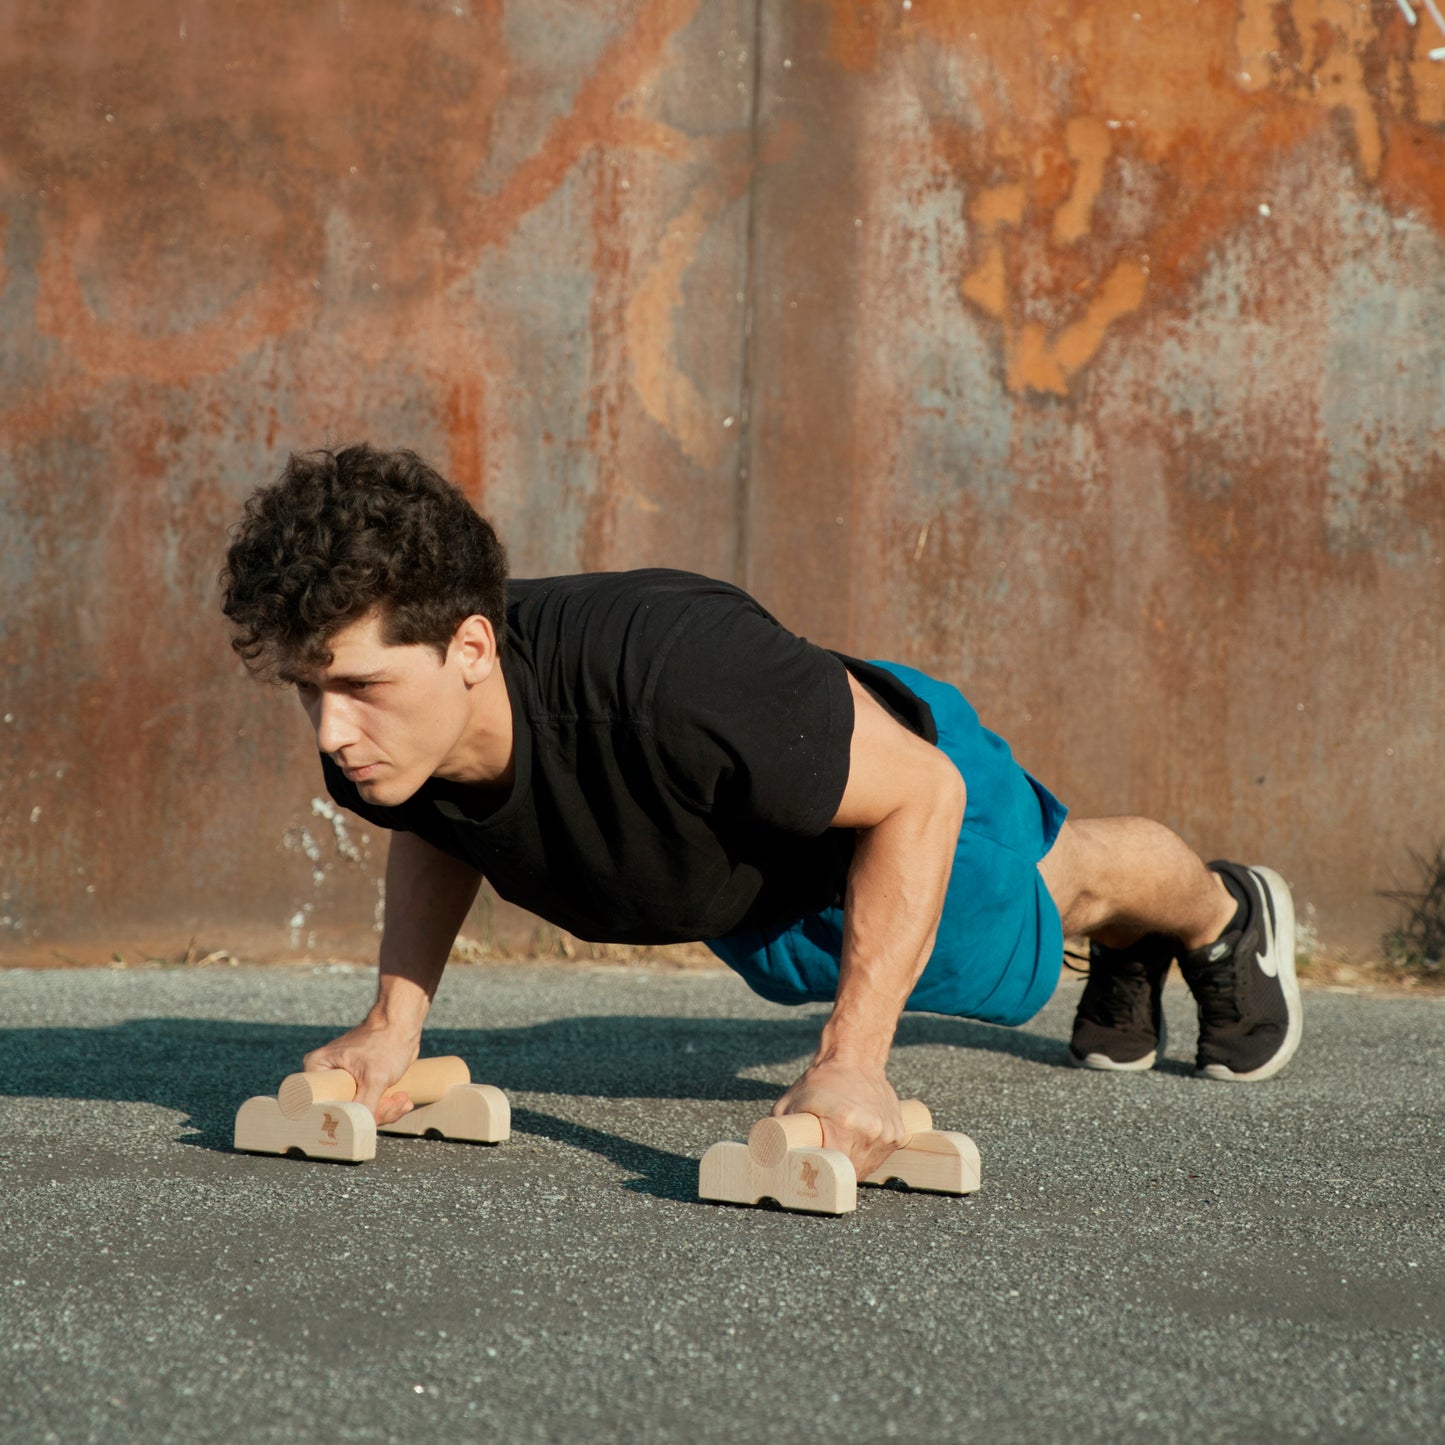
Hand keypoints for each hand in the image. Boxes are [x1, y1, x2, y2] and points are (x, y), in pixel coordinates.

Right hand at [301, 1017, 420, 1126]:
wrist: (404, 1023)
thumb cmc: (385, 1041)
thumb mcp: (374, 1078)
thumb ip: (364, 1107)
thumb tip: (359, 1132)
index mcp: (317, 1070)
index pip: (321, 1108)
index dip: (343, 1120)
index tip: (368, 1117)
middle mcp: (327, 1076)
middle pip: (344, 1112)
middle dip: (373, 1114)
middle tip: (392, 1105)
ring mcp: (345, 1081)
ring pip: (361, 1110)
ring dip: (385, 1110)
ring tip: (402, 1099)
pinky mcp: (362, 1083)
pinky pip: (372, 1104)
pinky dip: (389, 1106)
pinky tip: (404, 1099)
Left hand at [772, 1058, 905, 1181]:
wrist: (855, 1059)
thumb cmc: (820, 1081)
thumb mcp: (789, 1103)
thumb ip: (777, 1131)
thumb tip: (763, 1156)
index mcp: (844, 1123)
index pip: (834, 1170)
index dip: (823, 1175)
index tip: (815, 1171)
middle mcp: (870, 1130)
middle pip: (852, 1172)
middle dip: (837, 1172)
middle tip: (825, 1161)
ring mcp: (886, 1132)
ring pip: (868, 1167)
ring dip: (855, 1164)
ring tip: (841, 1146)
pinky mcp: (897, 1133)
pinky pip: (880, 1156)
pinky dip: (868, 1154)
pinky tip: (857, 1140)